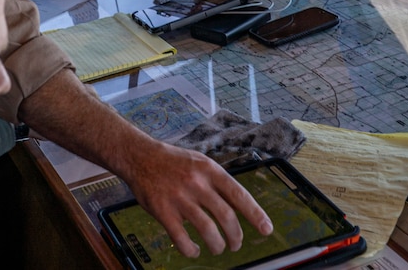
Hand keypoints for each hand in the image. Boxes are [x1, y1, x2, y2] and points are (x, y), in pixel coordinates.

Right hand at [124, 142, 273, 257]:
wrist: (140, 156)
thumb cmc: (172, 161)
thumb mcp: (199, 162)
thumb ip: (217, 182)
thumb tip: (239, 206)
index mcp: (209, 170)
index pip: (239, 195)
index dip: (255, 214)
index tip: (266, 229)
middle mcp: (197, 183)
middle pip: (226, 216)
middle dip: (236, 236)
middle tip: (236, 244)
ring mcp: (179, 197)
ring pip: (207, 229)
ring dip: (216, 245)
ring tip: (217, 248)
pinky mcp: (163, 211)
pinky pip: (181, 238)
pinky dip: (191, 249)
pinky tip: (193, 250)